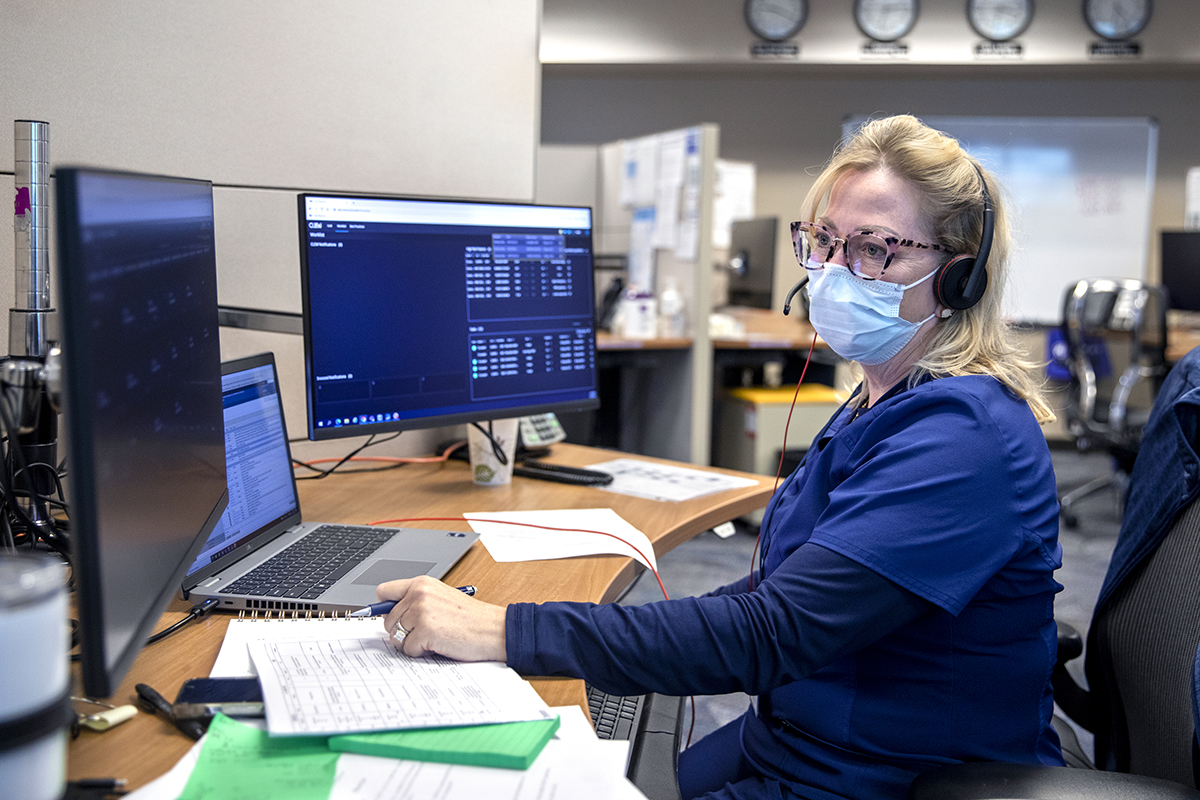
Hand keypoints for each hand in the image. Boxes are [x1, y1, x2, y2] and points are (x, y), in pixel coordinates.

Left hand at [375, 575, 506, 661]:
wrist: (493, 629)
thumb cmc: (470, 618)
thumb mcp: (441, 598)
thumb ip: (415, 600)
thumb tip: (386, 614)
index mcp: (422, 583)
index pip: (384, 591)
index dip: (384, 607)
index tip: (390, 616)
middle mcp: (419, 594)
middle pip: (387, 619)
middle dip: (402, 630)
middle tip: (425, 631)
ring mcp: (421, 612)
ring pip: (395, 636)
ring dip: (411, 643)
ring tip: (433, 637)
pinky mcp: (425, 631)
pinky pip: (407, 649)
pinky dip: (420, 652)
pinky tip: (437, 645)